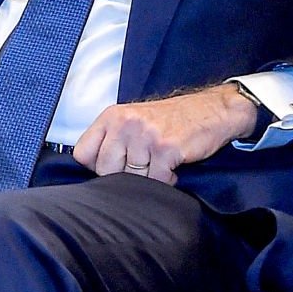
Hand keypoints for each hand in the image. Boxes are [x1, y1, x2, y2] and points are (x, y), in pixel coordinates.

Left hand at [72, 85, 258, 183]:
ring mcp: (145, 136)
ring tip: (159, 165)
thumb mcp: (132, 120)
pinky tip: (172, 168)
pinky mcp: (166, 149)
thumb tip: (92, 168)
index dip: (95, 167)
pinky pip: (156, 180)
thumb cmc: (170, 119)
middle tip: (142, 168)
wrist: (210, 110)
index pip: (82, 153)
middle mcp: (125, 124)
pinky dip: (165, 180)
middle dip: (122, 176)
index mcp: (111, 117)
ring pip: (131, 177)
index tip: (111, 168)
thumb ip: (111, 139)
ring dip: (147, 178)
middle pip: (105, 169)